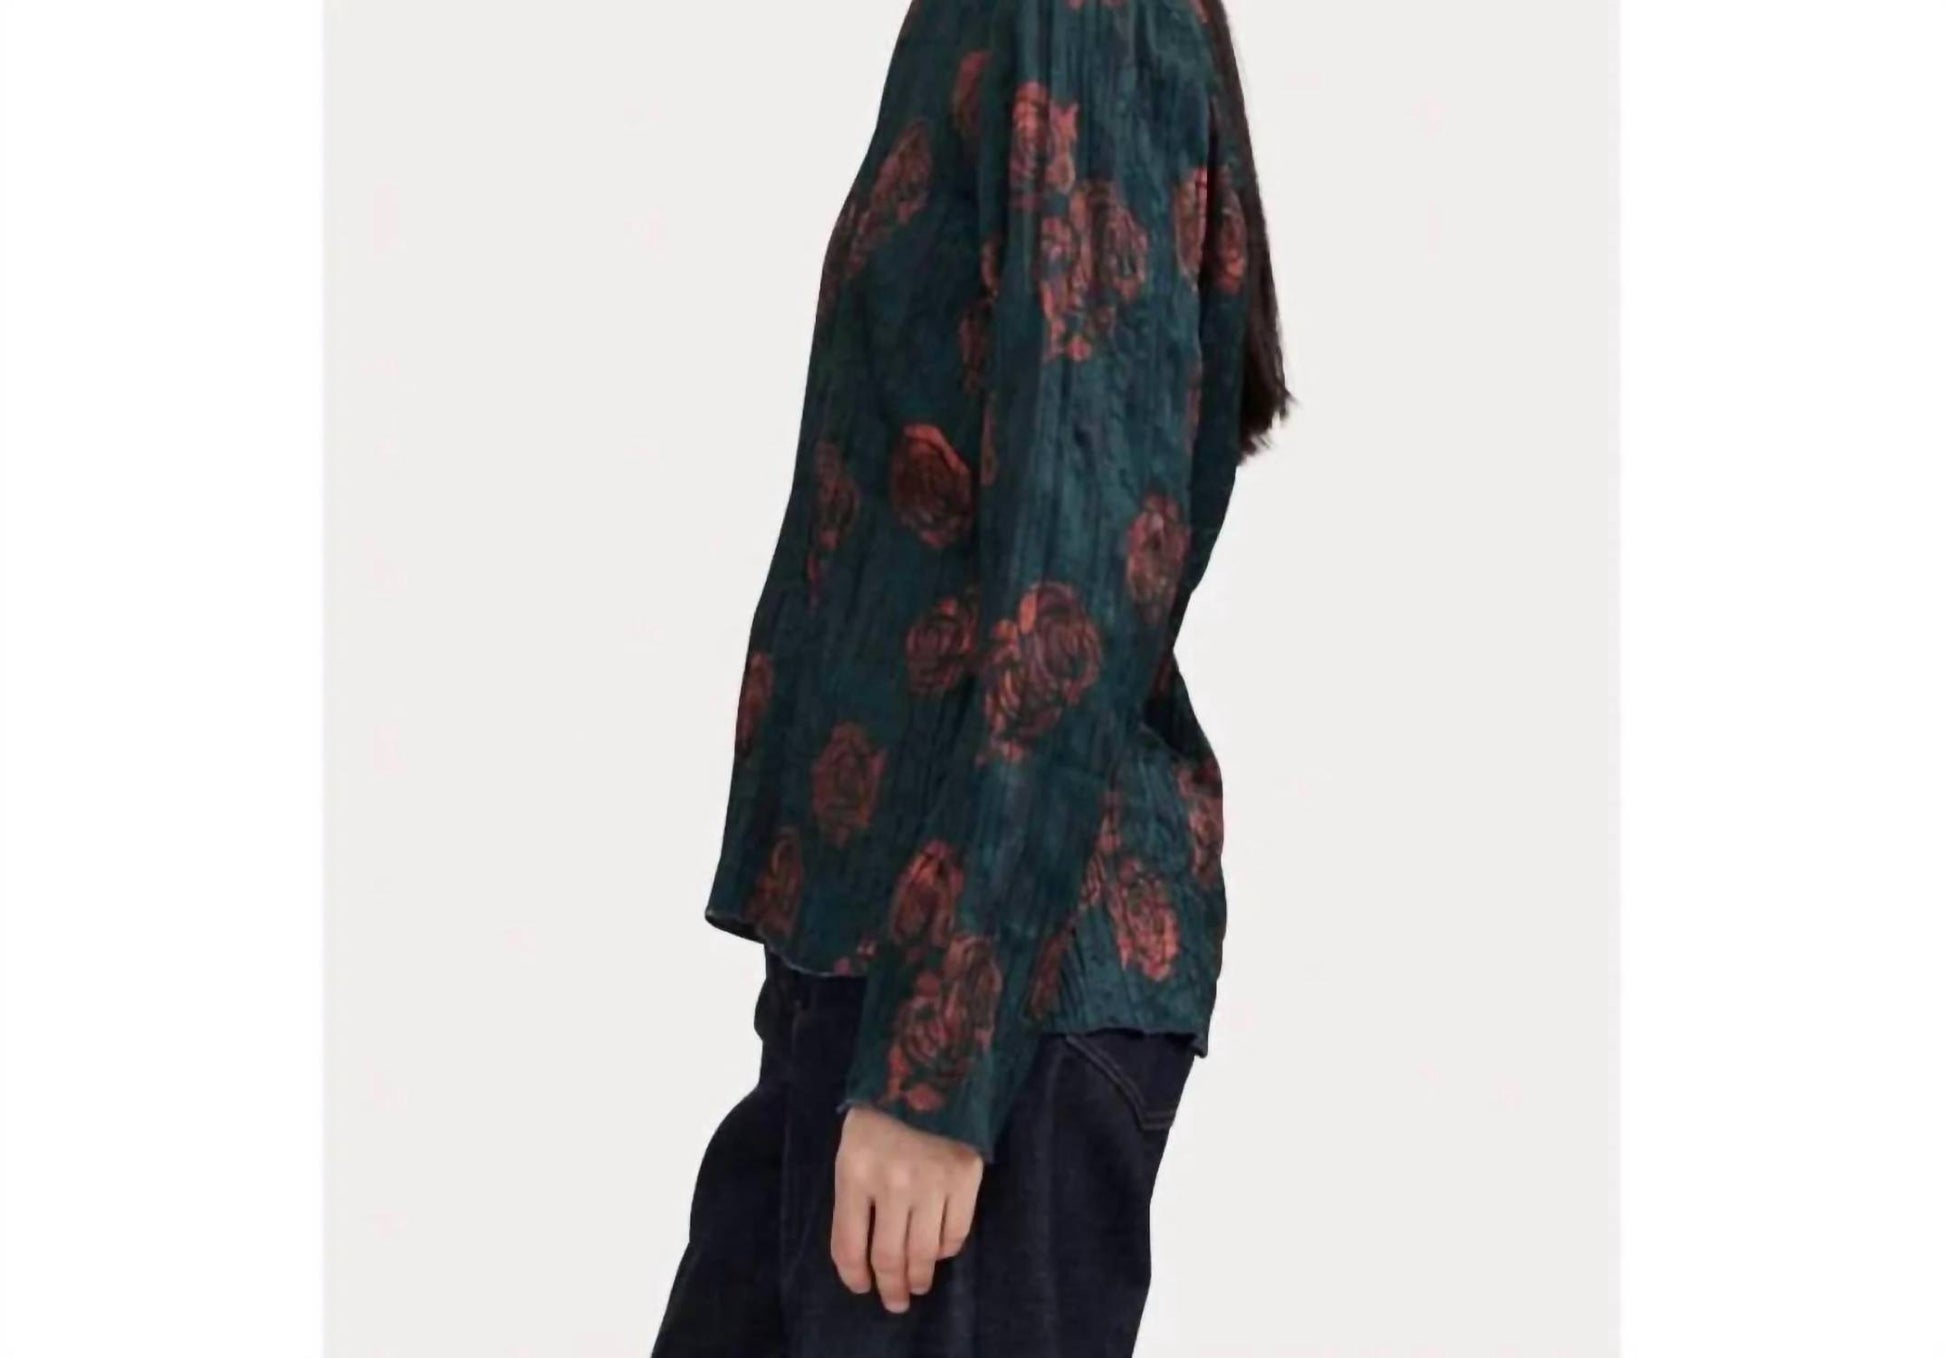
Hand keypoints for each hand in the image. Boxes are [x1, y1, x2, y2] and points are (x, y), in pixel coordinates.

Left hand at [830, 1105, 983, 1312]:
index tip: (861, 1285)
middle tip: (894, 1301)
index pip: (849, 1244)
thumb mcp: (852, 1146)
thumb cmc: (883, 1109)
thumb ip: (855, 1193)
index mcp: (855, 1171)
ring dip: (919, 1278)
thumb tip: (865, 1248)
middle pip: (889, 1257)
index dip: (854, 1275)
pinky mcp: (965, 1179)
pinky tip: (938, 1250)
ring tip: (917, 1285)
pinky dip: (945, 1251)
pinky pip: (955, 1233)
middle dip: (890, 1288)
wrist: (932, 1066)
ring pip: (923, 1253)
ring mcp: (931, 1182)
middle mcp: (892, 1183)